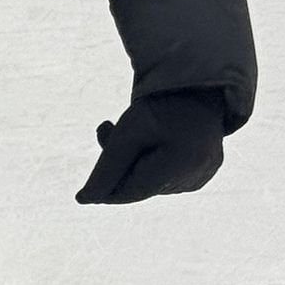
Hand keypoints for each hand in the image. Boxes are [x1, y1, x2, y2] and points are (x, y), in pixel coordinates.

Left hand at [75, 91, 225, 205]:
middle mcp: (197, 175)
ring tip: (131, 127)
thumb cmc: (159, 106)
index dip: (105, 192)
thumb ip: (107, 167)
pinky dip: (150, 165)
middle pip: (140, 187)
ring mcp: (201, 176)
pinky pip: (166, 180)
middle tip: (105, 129)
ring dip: (133, 164)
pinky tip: (151, 141)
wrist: (195, 85)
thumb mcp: (127, 132)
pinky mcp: (203, 173)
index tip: (81, 195)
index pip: (132, 192)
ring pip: (151, 183)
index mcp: (181, 162)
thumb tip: (85, 199)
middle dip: (119, 167)